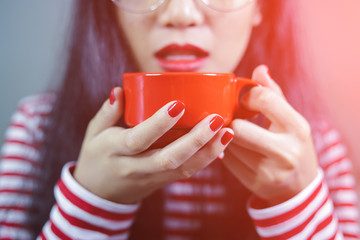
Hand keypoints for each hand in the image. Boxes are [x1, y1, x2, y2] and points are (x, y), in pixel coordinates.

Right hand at [73, 87, 233, 203]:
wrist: (99, 195)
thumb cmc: (96, 157)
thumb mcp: (93, 132)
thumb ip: (107, 111)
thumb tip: (120, 89)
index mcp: (114, 151)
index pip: (138, 139)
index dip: (158, 124)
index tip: (178, 105)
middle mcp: (134, 167)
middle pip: (168, 158)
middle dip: (195, 140)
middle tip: (216, 120)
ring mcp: (151, 178)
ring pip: (182, 169)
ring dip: (208, 152)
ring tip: (228, 132)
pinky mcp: (162, 183)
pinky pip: (186, 173)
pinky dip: (205, 160)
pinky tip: (221, 144)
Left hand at [223, 65, 317, 206]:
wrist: (298, 188)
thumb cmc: (293, 145)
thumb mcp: (292, 120)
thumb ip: (274, 94)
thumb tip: (260, 69)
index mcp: (298, 128)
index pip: (264, 99)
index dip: (247, 96)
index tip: (243, 100)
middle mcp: (285, 152)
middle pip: (239, 127)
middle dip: (232, 120)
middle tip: (233, 117)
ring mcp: (268, 171)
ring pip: (228, 143)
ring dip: (226, 134)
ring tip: (235, 133)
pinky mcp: (253, 183)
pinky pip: (226, 159)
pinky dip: (225, 150)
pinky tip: (235, 149)